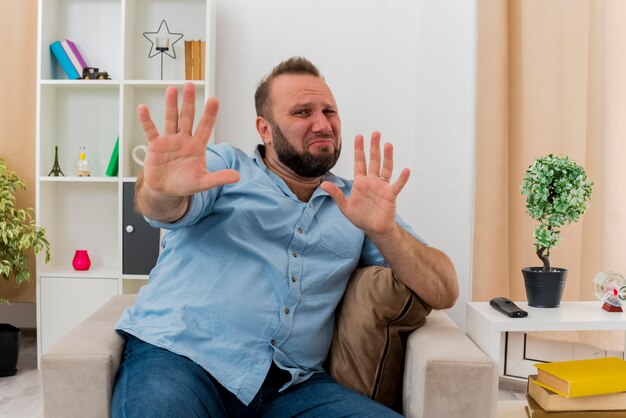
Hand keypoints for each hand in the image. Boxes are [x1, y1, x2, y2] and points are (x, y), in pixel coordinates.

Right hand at [138, 82, 239, 197]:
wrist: (166, 190)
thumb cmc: (185, 184)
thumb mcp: (204, 182)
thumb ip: (219, 178)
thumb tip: (238, 177)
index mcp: (197, 146)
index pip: (205, 127)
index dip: (209, 114)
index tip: (214, 100)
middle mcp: (184, 139)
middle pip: (187, 117)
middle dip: (189, 102)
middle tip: (190, 85)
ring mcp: (170, 140)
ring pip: (171, 119)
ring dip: (171, 104)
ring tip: (172, 89)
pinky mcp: (155, 145)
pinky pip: (150, 130)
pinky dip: (146, 120)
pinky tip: (143, 108)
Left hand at [321, 131, 409, 235]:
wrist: (373, 229)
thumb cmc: (360, 218)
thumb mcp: (345, 206)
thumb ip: (335, 194)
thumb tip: (323, 183)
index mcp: (360, 182)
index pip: (359, 162)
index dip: (359, 150)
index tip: (359, 136)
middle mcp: (372, 181)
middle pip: (374, 160)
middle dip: (374, 147)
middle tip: (375, 133)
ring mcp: (382, 186)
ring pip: (386, 168)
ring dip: (387, 157)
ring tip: (388, 144)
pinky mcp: (390, 195)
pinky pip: (397, 185)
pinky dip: (402, 178)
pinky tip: (406, 170)